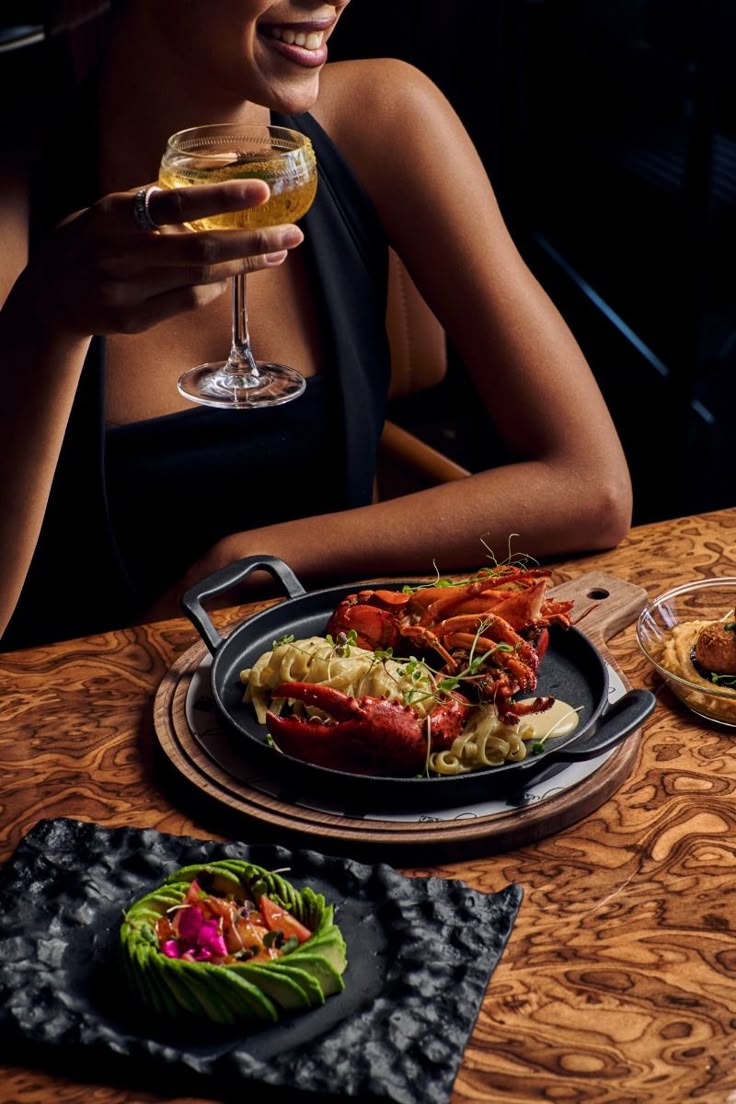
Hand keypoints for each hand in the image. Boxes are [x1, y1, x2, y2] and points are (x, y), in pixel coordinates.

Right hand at [20, 180, 302, 338]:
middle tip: (292, 235)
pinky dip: (216, 288)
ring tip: (276, 253)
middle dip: (253, 242)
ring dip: (244, 266)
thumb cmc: (92, 240)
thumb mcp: (113, 205)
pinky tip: (235, 276)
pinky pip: (187, 303)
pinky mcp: (132, 320)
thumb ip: (161, 190)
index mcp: (113, 214)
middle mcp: (119, 253)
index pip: (175, 203)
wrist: (52, 294)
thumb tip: (225, 162)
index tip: (261, 190)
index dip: (220, 197)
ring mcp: (125, 290)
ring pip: (200, 279)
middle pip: (200, 250)